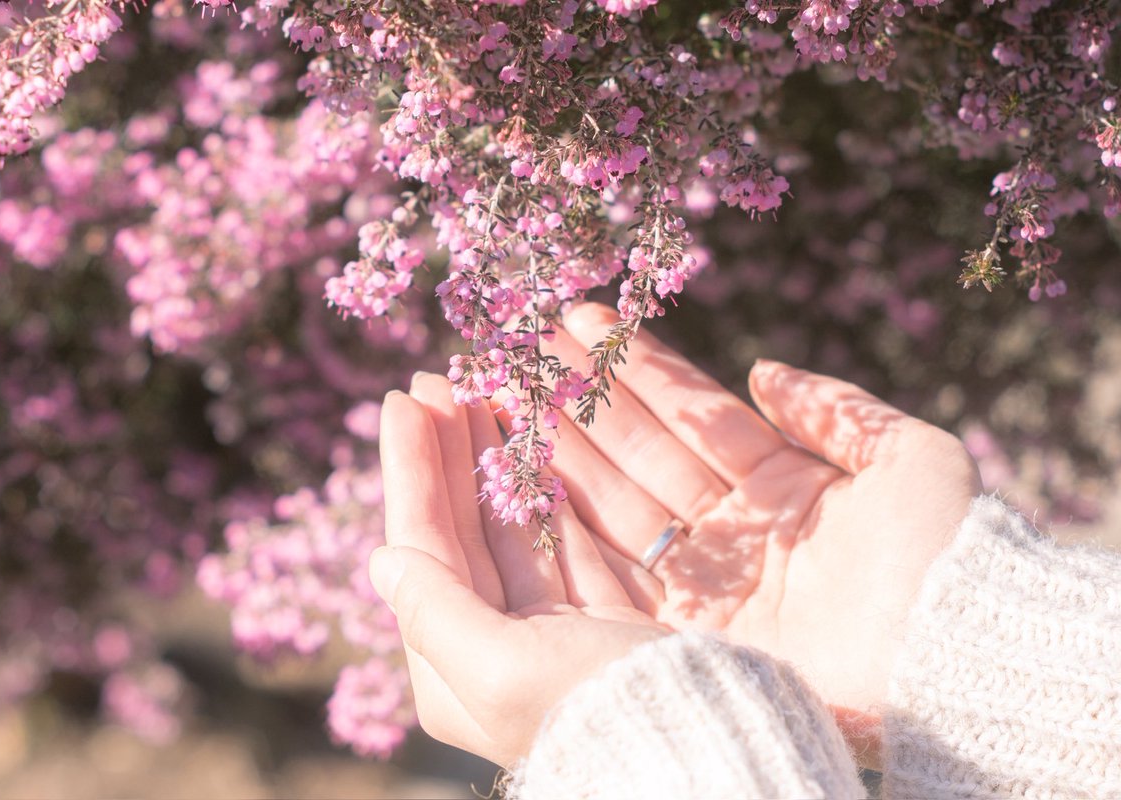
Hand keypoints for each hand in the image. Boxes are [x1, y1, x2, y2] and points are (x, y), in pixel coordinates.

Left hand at [370, 381, 667, 767]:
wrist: (698, 749)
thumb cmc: (592, 712)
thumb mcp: (497, 669)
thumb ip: (433, 609)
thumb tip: (380, 560)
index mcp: (455, 668)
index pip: (421, 547)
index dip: (410, 470)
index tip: (403, 398)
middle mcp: (494, 648)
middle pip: (461, 531)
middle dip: (449, 453)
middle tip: (442, 379)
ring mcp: (549, 632)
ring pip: (512, 527)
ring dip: (495, 461)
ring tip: (485, 395)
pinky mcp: (600, 619)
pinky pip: (563, 539)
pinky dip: (549, 491)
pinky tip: (535, 445)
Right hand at [534, 303, 981, 766]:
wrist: (948, 659)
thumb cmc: (942, 551)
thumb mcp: (906, 459)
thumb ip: (835, 409)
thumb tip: (765, 370)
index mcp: (781, 484)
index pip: (692, 412)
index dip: (638, 365)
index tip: (583, 318)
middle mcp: (732, 528)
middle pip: (641, 450)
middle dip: (581, 397)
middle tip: (522, 346)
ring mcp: (703, 576)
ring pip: (616, 497)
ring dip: (563, 443)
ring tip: (508, 387)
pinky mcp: (683, 624)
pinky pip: (614, 559)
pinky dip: (571, 516)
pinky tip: (526, 465)